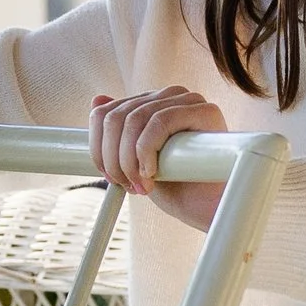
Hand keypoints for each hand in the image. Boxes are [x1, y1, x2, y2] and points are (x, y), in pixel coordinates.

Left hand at [88, 88, 226, 230]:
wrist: (209, 208)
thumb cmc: (177, 186)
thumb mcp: (136, 162)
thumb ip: (118, 134)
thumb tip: (96, 100)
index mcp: (151, 104)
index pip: (106, 112)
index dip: (98, 148)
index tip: (110, 178)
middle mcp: (169, 96)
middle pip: (116, 116)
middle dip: (113, 158)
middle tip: (126, 186)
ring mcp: (188, 100)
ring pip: (134, 119)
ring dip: (129, 159)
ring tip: (140, 185)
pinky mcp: (204, 111)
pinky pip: (160, 122)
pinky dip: (147, 150)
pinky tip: (152, 172)